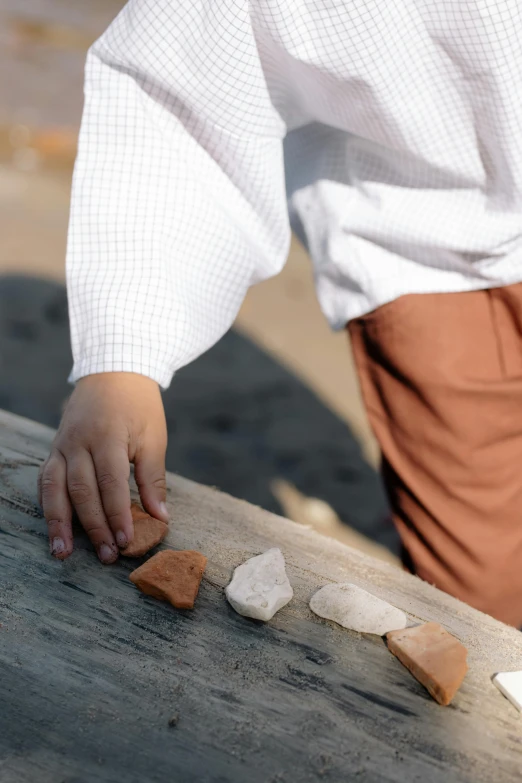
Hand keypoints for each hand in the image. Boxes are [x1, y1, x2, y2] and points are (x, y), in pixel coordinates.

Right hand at [38, 372, 167, 563]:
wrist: (112, 372)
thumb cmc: (139, 406)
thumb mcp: (154, 437)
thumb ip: (153, 478)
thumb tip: (161, 517)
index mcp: (108, 436)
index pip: (110, 483)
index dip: (118, 514)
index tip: (127, 540)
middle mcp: (79, 441)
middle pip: (81, 490)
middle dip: (94, 526)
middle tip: (107, 555)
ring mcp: (62, 444)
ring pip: (55, 488)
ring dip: (59, 522)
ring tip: (62, 552)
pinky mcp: (54, 448)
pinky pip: (46, 480)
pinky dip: (49, 505)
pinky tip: (54, 527)